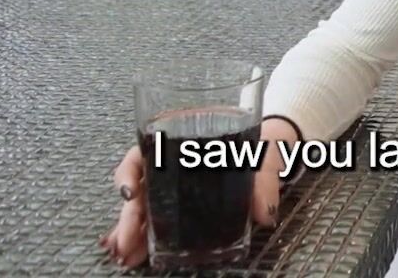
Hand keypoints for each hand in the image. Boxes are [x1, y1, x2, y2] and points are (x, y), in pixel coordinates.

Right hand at [99, 118, 295, 267]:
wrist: (271, 153)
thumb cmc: (260, 146)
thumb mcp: (262, 156)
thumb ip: (263, 182)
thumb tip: (265, 213)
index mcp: (180, 140)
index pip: (142, 152)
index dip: (128, 172)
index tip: (130, 192)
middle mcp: (169, 164)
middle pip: (140, 188)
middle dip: (128, 217)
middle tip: (126, 242)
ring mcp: (172, 187)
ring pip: (143, 208)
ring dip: (132, 232)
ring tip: (126, 256)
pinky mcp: (180, 207)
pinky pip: (156, 220)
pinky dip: (144, 238)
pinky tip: (135, 254)